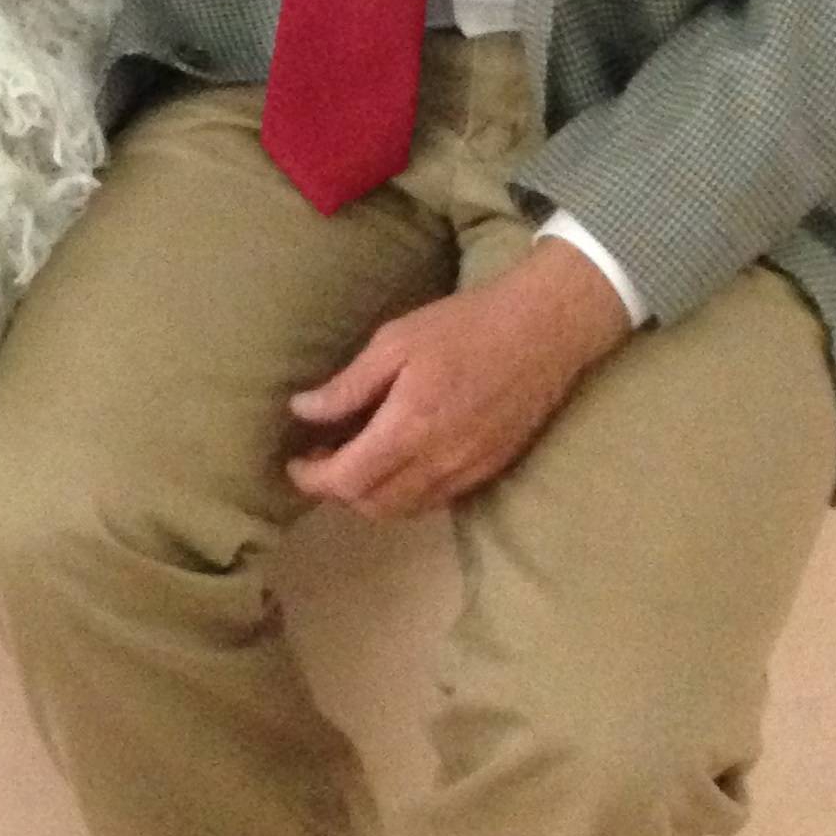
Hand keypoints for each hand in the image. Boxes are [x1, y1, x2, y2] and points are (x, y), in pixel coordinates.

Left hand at [286, 240, 633, 519]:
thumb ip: (349, 384)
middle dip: (338, 490)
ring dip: (370, 496)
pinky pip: (434, 502)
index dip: (313, 479)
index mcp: (409, 429)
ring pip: (404, 510)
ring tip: (354, 458)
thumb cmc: (463, 325)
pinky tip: (396, 461)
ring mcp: (467, 473)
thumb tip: (303, 411)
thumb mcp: (395, 341)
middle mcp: (438, 463)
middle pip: (372, 505)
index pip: (348, 481)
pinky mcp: (487, 472)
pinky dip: (404, 494)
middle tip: (321, 455)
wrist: (541, 331)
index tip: (295, 462)